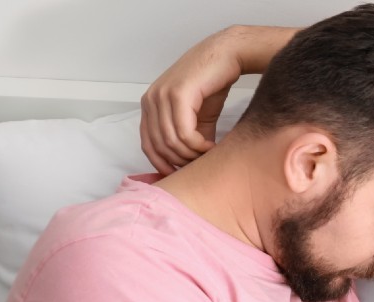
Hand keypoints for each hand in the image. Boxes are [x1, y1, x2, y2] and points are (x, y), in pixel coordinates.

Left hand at [140, 28, 239, 173]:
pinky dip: (198, 146)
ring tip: (210, 153)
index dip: (163, 164)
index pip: (147, 144)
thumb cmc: (213, 83)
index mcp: (150, 105)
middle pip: (160, 146)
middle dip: (183, 160)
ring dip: (192, 154)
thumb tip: (191, 162)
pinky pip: (183, 133)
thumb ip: (190, 137)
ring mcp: (161, 96)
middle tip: (203, 163)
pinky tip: (211, 146)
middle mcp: (151, 100)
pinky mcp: (178, 94)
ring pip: (171, 142)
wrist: (226, 56)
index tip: (183, 173)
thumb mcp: (198, 116)